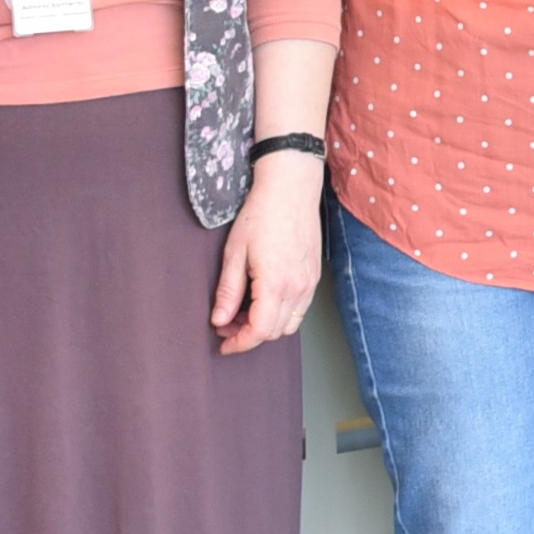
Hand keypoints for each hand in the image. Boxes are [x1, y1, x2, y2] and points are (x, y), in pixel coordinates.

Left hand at [213, 154, 325, 352]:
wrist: (291, 188)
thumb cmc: (261, 214)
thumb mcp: (235, 252)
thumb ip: (228, 290)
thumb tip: (219, 320)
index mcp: (275, 283)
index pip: (259, 331)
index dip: (239, 343)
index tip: (223, 344)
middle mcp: (297, 288)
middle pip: (274, 332)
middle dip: (248, 334)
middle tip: (226, 323)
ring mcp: (309, 283)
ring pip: (289, 323)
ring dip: (266, 325)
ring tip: (244, 311)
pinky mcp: (314, 276)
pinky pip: (299, 308)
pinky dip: (280, 313)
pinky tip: (263, 298)